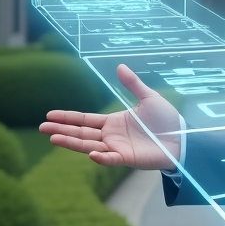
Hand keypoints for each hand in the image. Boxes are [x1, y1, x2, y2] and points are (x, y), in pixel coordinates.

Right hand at [40, 63, 180, 170]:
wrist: (183, 137)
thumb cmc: (167, 120)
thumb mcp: (148, 97)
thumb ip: (132, 84)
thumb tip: (120, 66)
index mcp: (113, 122)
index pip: (85, 120)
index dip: (68, 118)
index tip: (49, 115)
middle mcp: (111, 136)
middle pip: (81, 133)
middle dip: (61, 130)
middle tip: (41, 128)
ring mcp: (117, 148)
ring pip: (89, 145)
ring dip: (71, 143)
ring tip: (53, 138)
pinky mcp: (128, 158)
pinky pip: (111, 159)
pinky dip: (101, 157)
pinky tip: (90, 153)